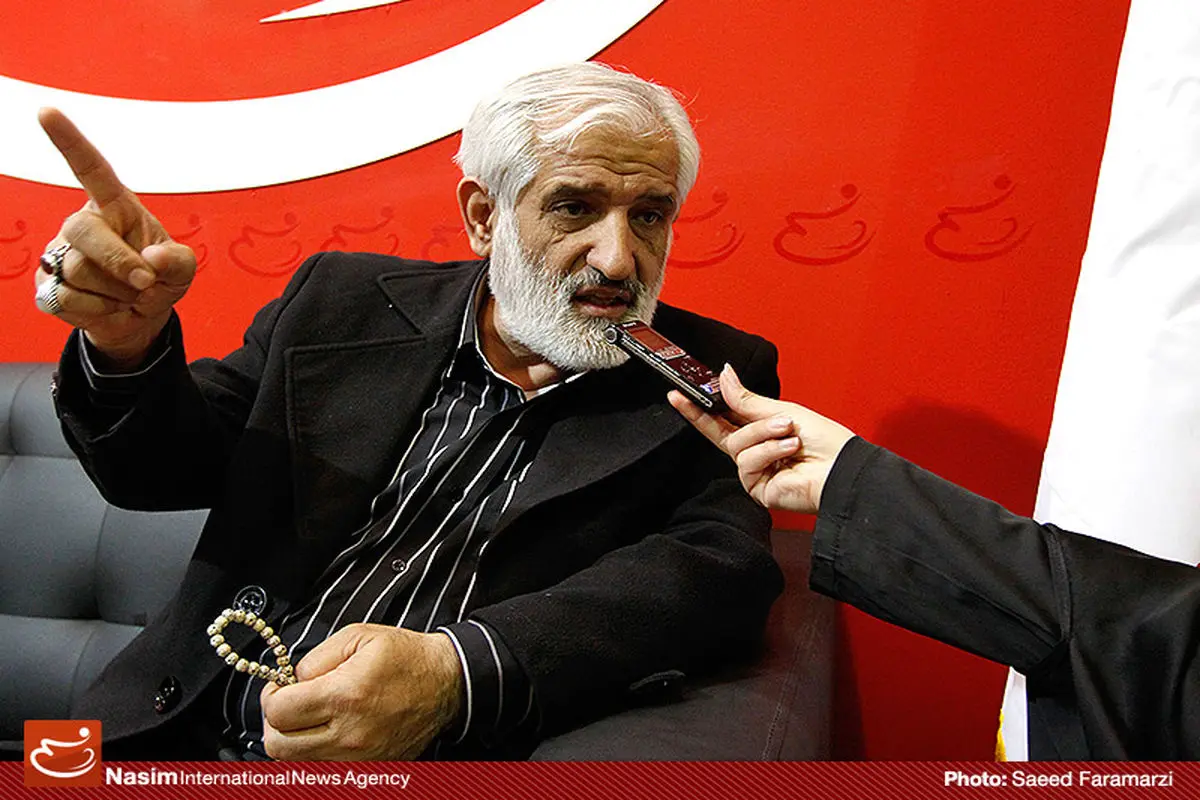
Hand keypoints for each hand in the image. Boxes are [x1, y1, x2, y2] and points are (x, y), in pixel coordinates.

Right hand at [34, 108, 195, 368]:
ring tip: (128, 295)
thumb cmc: (157, 280)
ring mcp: (60, 253)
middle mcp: (83, 224)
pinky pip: (69, 299)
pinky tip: (108, 307)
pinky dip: (100, 312)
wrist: (138, 318)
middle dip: (120, 262)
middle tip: (145, 283)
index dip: (69, 140)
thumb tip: (150, 259)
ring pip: (80, 272)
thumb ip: (178, 262)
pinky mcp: (47, 283)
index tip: (47, 111)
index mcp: (115, 207)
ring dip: (117, 294)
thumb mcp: (181, 270)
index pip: (91, 169)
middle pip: (85, 232)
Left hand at [259, 624, 463, 760]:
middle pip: (279, 746)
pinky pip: (324, 770)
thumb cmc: (405, 658)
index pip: (277, 713)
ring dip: (294, 740)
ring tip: (310, 717)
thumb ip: (315, 658)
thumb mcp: (359, 636)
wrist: (446, 683)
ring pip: (296, 763)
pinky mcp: (369, 769)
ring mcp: (359, 758)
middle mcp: (349, 734)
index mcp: (344, 695)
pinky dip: (316, 754)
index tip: (281, 686)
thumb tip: (291, 681)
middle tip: (289, 704)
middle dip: (276, 722)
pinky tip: (329, 731)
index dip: (271, 695)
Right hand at [668, 365, 854, 512]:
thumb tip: (722, 376)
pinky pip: (747, 462)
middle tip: (688, 396)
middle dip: (705, 414)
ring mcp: (754, 471)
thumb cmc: (825, 442)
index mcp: (760, 431)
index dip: (699, 408)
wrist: (842, 470)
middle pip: (718, 432)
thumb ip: (745, 400)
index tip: (679, 394)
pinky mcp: (756, 487)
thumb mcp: (782, 410)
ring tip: (788, 432)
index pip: (723, 418)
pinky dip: (768, 451)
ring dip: (763, 433)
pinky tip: (788, 449)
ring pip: (736, 444)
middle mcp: (754, 452)